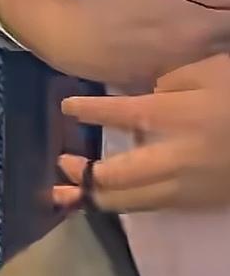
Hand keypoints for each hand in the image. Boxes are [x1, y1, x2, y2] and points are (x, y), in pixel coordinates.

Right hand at [0, 0, 229, 91]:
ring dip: (218, 48)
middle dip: (225, 27)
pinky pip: (197, 78)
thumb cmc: (114, 4)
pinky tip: (187, 55)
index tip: (224, 5)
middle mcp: (199, 57)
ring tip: (201, 35)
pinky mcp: (169, 89)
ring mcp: (185, 78)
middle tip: (215, 15)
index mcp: (201, 27)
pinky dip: (202, 67)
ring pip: (218, 62)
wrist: (73, 40)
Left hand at [55, 55, 229, 213]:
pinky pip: (150, 206)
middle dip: (84, 174)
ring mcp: (185, 186)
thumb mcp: (213, 69)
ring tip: (68, 194)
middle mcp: (174, 157)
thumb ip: (173, 80)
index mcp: (177, 116)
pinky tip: (106, 201)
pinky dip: (122, 204)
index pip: (121, 114)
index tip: (67, 107)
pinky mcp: (196, 202)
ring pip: (130, 201)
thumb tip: (147, 96)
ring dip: (94, 198)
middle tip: (62, 164)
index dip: (89, 111)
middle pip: (116, 176)